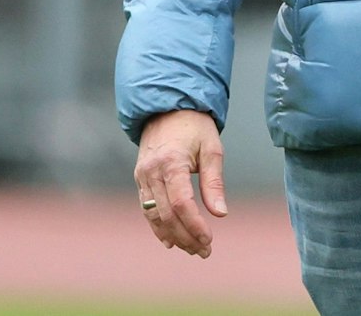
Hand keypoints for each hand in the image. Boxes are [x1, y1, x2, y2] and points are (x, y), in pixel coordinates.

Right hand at [134, 110, 227, 257]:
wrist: (167, 108)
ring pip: (154, 215)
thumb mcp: (212, 149)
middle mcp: (152, 172)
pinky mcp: (140, 179)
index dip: (194, 225)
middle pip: (166, 214)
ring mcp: (142, 176)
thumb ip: (214, 183)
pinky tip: (171, 240)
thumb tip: (220, 213)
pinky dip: (157, 227)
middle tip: (204, 251)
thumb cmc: (195, 127)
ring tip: (192, 249)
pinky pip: (146, 209)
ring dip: (173, 236)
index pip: (181, 203)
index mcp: (171, 162)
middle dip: (186, 236)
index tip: (209, 240)